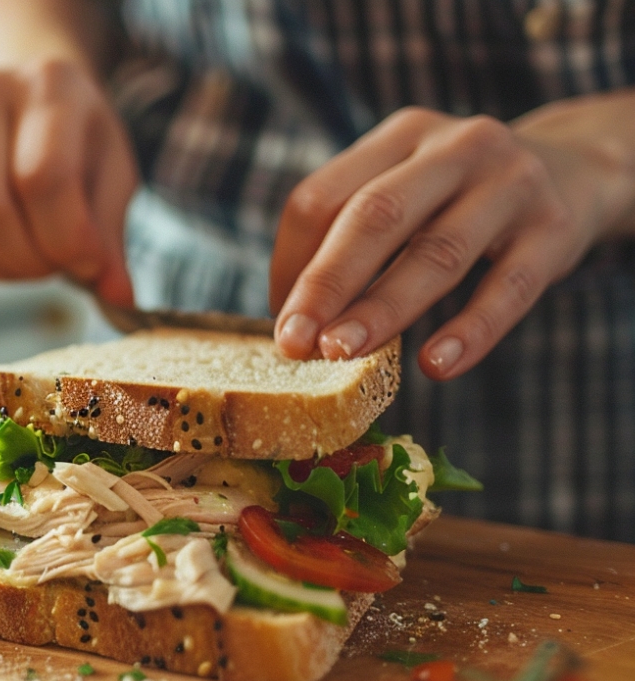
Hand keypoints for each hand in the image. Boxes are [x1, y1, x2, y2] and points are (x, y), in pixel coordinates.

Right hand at [0, 60, 138, 304]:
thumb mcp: (113, 180)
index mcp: (49, 86)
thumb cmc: (79, 148)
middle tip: (50, 262)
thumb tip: (115, 295)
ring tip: (22, 252)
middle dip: (25, 260)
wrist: (36, 111)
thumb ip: (111, 235)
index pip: (42, 179)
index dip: (66, 240)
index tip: (88, 264)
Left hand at [270, 95, 634, 379]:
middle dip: (325, 284)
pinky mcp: (556, 229)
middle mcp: (455, 147)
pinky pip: (508, 287)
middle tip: (294, 343)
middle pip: (374, 217)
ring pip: (436, 252)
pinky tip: (436, 365)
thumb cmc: (463, 198)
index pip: (322, 196)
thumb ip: (356, 235)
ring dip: (383, 310)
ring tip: (343, 355)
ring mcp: (511, 183)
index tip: (282, 320)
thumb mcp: (411, 189)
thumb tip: (295, 319)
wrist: (579, 171)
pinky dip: (471, 329)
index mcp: (401, 134)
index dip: (291, 262)